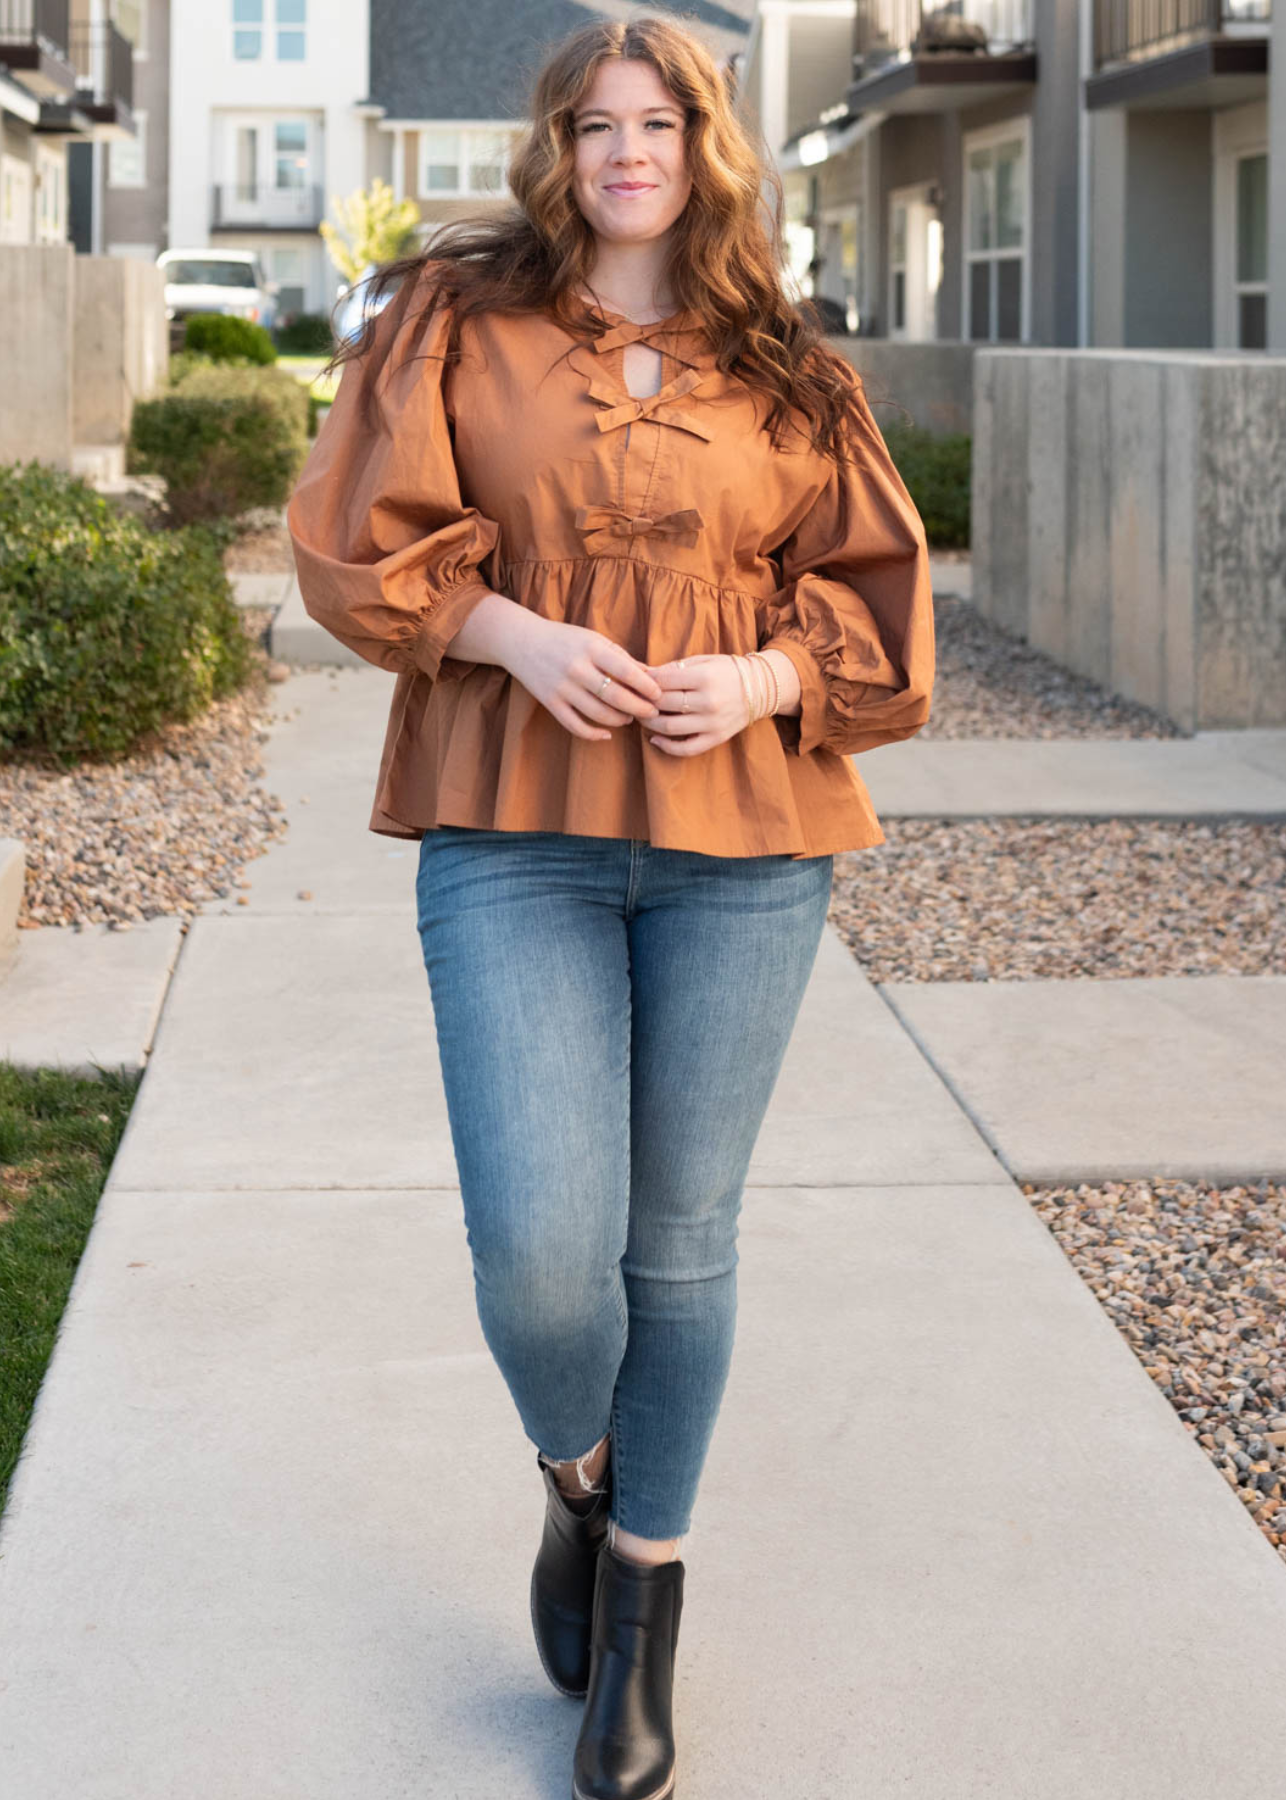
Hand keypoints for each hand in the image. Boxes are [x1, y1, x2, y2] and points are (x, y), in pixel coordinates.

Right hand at [502, 613, 662, 741]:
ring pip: (598, 714)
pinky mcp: (550, 703)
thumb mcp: (594, 639)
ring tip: (629, 718)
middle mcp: (576, 668)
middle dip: (638, 708)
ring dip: (619, 720)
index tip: (658, 695)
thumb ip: (621, 657)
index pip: (626, 670)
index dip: (646, 686)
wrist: (521, 641)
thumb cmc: (565, 639)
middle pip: (615, 696)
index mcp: (591, 648)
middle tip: (651, 712)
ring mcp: (562, 687)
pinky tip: (607, 734)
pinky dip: (593, 734)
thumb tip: (652, 674)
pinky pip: (575, 726)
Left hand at [643, 654, 762, 756]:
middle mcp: (709, 701)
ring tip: (642, 717)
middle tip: (634, 699)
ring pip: (669, 727)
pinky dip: (666, 746)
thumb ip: (676, 667)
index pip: (663, 681)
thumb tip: (646, 674)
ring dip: (649, 723)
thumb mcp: (704, 661)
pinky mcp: (716, 738)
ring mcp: (712, 723)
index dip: (645, 681)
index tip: (636, 681)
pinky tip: (655, 738)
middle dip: (643, 701)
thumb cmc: (727, 671)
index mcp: (705, 677)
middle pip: (663, 703)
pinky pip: (686, 748)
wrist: (760, 688)